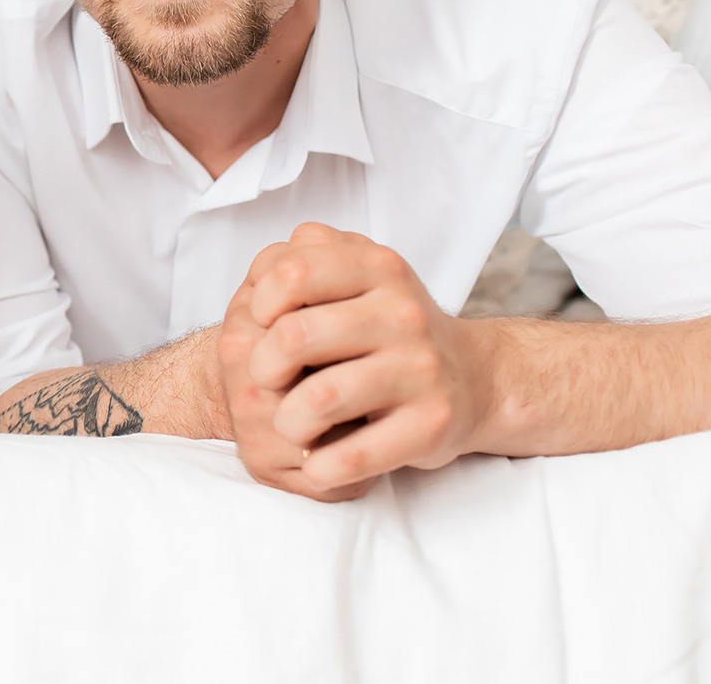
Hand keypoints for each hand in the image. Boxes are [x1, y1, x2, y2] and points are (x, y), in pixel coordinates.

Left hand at [219, 222, 490, 499]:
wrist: (474, 379)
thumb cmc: (386, 329)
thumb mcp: (352, 277)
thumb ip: (300, 262)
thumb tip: (254, 297)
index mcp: (378, 268)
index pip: (292, 272)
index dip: (259, 303)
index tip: (262, 325)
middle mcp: (403, 314)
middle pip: (294, 337)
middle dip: (263, 367)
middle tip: (268, 381)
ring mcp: (421, 370)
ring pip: (319, 399)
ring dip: (288, 422)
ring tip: (291, 425)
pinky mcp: (431, 425)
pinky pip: (355, 454)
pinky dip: (322, 467)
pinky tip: (316, 464)